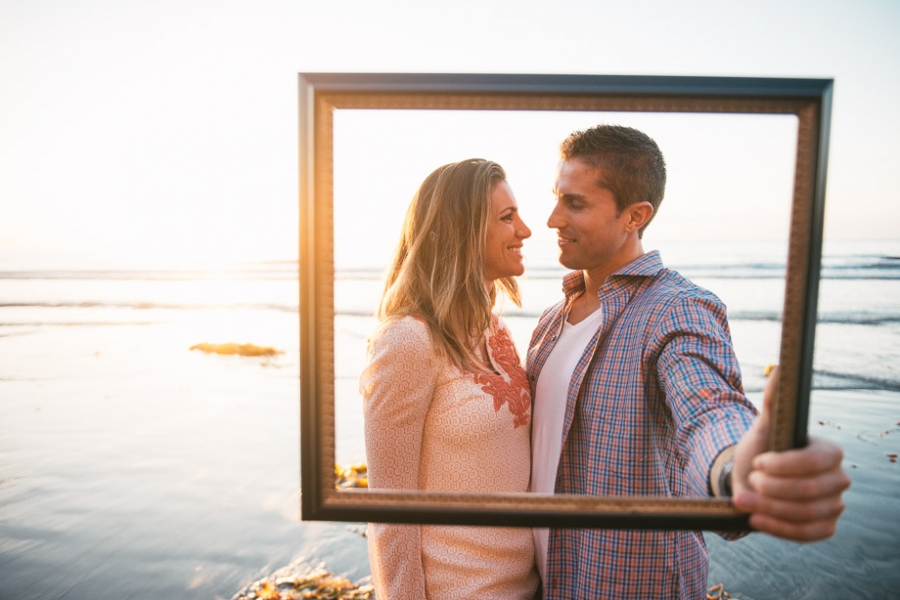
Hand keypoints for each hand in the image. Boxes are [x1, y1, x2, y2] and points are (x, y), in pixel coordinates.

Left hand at [730, 366, 850, 540]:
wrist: (753, 480)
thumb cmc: (762, 450)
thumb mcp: (763, 426)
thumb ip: (772, 402)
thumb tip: (779, 369)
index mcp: (829, 452)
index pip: (815, 461)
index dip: (784, 465)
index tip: (758, 463)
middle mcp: (839, 479)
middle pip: (810, 491)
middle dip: (772, 489)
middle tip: (749, 482)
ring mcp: (835, 506)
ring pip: (806, 514)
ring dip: (770, 509)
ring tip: (742, 500)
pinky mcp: (824, 528)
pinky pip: (806, 534)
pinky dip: (778, 528)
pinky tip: (755, 519)